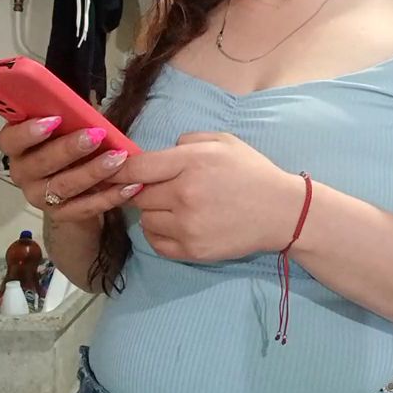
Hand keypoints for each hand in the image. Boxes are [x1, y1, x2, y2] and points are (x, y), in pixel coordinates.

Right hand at [0, 118, 144, 220]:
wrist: (77, 186)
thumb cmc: (69, 144)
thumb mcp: (67, 127)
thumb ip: (69, 117)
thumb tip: (85, 107)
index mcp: (18, 147)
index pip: (10, 140)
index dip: (29, 131)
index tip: (54, 120)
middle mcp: (22, 174)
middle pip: (41, 163)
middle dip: (70, 148)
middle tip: (97, 135)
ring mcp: (39, 197)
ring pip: (64, 186)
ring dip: (94, 171)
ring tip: (119, 158)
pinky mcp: (60, 215)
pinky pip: (85, 208)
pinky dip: (110, 196)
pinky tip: (131, 185)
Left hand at [112, 132, 303, 260]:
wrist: (281, 212)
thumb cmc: (252, 172)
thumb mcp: (224, 141)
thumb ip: (187, 141)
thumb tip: (160, 153)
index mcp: (192, 163)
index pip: (137, 167)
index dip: (118, 168)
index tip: (111, 169)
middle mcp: (185, 194)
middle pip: (138, 194)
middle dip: (144, 190)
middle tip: (161, 188)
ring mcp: (187, 226)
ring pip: (145, 219)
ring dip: (154, 212)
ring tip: (176, 207)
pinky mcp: (192, 250)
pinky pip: (155, 242)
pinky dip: (160, 233)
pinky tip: (176, 224)